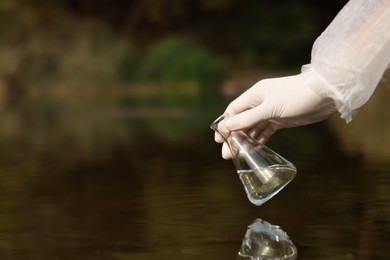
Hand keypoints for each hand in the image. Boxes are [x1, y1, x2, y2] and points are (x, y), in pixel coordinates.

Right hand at [215, 74, 336, 158]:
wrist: (325, 94)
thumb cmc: (297, 96)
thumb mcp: (271, 108)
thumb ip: (249, 118)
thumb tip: (227, 126)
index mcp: (255, 94)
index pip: (233, 110)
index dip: (224, 124)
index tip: (218, 139)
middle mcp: (260, 102)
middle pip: (241, 121)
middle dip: (233, 137)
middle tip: (227, 155)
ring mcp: (270, 112)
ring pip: (253, 128)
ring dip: (245, 141)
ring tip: (237, 156)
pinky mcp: (280, 120)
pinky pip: (265, 132)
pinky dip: (258, 141)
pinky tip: (252, 151)